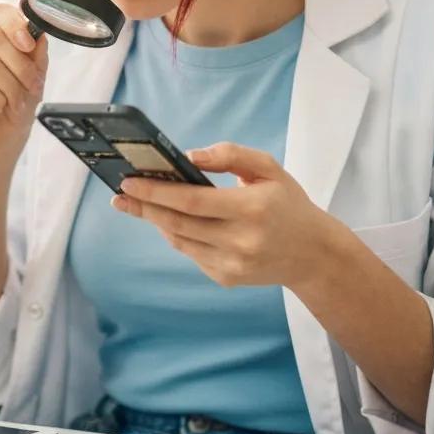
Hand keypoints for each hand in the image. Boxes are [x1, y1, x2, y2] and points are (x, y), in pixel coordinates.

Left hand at [112, 141, 343, 290]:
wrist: (313, 254)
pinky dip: (176, 235)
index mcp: (252, 209)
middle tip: (120, 194)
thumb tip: (189, 157)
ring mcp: (233, 264)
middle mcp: (241, 240)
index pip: (192, 201)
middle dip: (144, 207)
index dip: (157, 192)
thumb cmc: (288, 204)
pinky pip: (191, 253)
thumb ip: (229, 155)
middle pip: (178, 223)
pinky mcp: (227, 278)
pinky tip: (168, 221)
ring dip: (155, 221)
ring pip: (180, 240)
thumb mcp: (268, 169)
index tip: (130, 181)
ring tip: (136, 204)